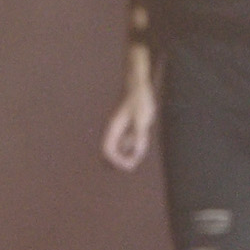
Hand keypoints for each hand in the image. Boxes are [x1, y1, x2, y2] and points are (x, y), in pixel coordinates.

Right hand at [102, 57, 157, 171]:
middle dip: (119, 162)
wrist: (139, 85)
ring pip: (118, 151)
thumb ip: (139, 137)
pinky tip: (142, 141)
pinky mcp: (127, 129)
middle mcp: (113, 131)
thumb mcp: (142, 118)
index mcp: (113, 129)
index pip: (107, 152)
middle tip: (134, 163)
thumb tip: (137, 155)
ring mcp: (119, 131)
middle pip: (108, 154)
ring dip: (127, 156)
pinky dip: (132, 149)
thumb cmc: (140, 99)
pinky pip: (126, 145)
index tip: (131, 164)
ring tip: (140, 151)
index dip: (117, 162)